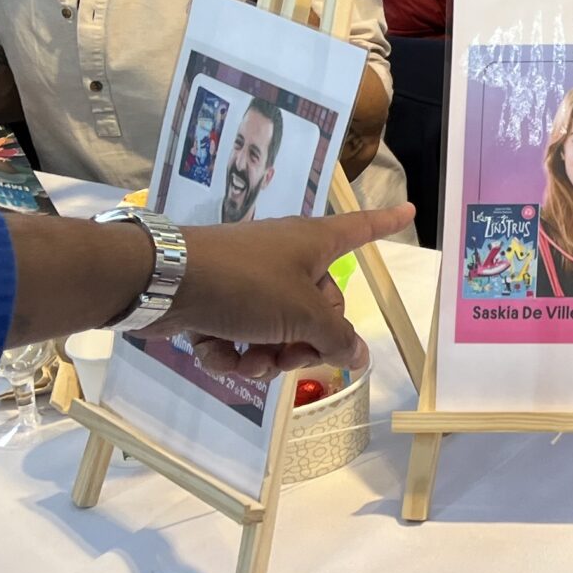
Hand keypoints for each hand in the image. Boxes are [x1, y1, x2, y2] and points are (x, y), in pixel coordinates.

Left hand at [150, 202, 415, 377]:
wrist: (165, 282)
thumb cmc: (246, 284)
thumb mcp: (302, 315)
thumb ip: (336, 338)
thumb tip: (360, 357)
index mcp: (313, 244)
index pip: (360, 230)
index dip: (385, 223)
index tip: (408, 210)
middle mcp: (286, 257)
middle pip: (319, 306)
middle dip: (306, 341)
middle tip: (291, 356)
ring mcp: (251, 279)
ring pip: (278, 329)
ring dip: (266, 355)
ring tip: (248, 361)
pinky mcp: (218, 300)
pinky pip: (240, 334)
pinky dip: (231, 350)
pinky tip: (215, 352)